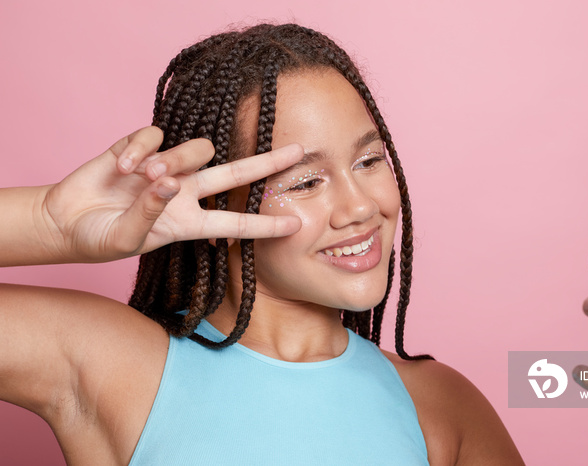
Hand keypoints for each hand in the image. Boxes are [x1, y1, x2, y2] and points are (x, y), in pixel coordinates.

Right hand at [41, 126, 302, 261]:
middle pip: (235, 173)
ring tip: (143, 176)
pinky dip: (139, 149)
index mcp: (189, 222)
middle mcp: (185, 192)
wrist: (64, 221)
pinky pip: (155, 135)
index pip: (234, 223)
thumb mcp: (126, 239)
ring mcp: (165, 167)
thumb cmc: (99, 238)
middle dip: (266, 162)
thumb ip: (149, 214)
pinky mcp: (141, 147)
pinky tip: (121, 166)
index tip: (295, 225)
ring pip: (196, 150)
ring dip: (175, 160)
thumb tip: (168, 182)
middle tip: (299, 150)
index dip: (264, 225)